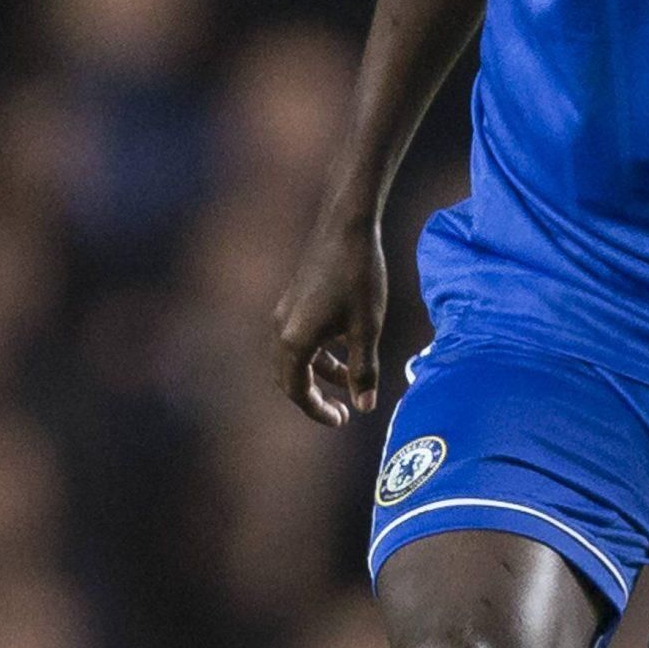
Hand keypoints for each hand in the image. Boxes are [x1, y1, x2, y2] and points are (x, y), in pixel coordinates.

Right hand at [273, 212, 387, 426]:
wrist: (347, 226)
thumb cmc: (359, 276)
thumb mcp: (367, 329)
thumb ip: (364, 371)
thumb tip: (365, 407)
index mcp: (296, 341)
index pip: (297, 391)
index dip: (317, 411)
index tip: (342, 420)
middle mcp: (281, 328)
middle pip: (288, 378)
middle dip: (313, 398)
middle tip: (341, 412)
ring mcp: (285, 312)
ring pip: (294, 358)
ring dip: (319, 374)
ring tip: (350, 381)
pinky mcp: (293, 299)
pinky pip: (298, 338)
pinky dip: (317, 353)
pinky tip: (345, 348)